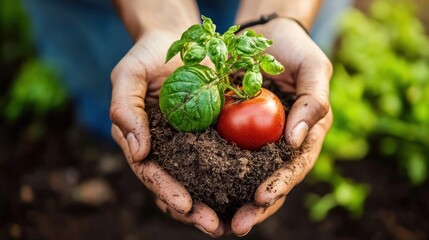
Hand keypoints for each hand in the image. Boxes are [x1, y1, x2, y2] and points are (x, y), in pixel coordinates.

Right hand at [110, 30, 224, 236]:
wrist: (180, 39)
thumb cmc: (149, 55)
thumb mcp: (129, 74)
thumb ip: (125, 109)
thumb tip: (137, 150)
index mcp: (143, 138)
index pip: (151, 172)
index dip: (166, 190)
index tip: (184, 205)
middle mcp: (167, 146)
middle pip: (177, 184)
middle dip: (193, 209)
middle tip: (212, 226)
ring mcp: (192, 142)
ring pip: (202, 178)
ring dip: (215, 201)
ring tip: (231, 222)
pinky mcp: (215, 133)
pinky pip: (224, 158)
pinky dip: (234, 177)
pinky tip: (249, 192)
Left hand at [230, 18, 332, 235]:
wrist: (264, 34)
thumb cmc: (295, 49)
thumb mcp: (313, 68)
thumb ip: (313, 102)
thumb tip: (295, 142)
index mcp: (304, 134)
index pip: (294, 167)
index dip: (280, 184)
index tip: (262, 197)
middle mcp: (280, 144)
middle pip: (270, 181)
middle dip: (255, 207)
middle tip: (237, 225)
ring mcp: (256, 141)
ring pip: (244, 178)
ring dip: (231, 200)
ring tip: (216, 222)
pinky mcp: (233, 134)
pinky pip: (223, 158)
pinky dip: (212, 178)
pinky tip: (197, 193)